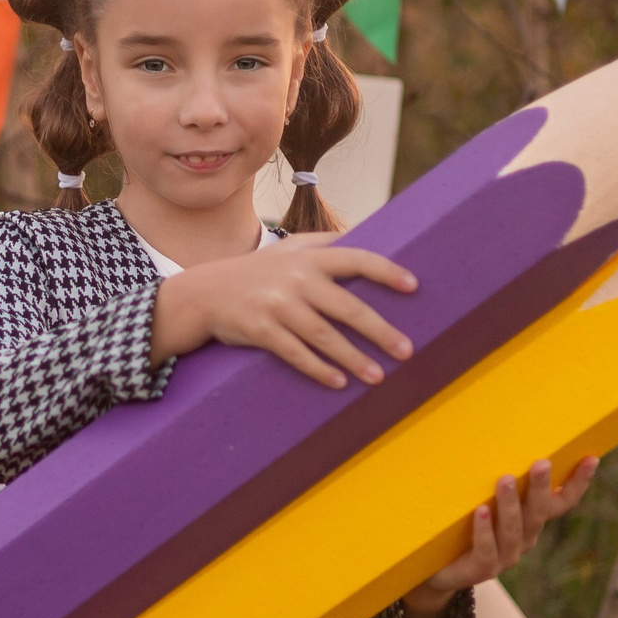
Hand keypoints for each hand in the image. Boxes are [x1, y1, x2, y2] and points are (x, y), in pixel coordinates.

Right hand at [149, 239, 416, 388]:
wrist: (203, 293)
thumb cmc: (256, 272)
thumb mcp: (287, 250)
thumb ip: (324, 243)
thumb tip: (368, 235)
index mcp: (308, 258)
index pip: (356, 259)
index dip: (386, 271)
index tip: (414, 286)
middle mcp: (295, 279)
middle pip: (347, 307)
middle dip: (380, 331)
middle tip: (407, 350)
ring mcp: (277, 305)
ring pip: (324, 336)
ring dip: (354, 358)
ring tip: (378, 376)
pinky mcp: (260, 329)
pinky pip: (295, 353)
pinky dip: (319, 369)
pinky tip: (339, 382)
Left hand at [403, 456, 598, 617]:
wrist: (438, 570)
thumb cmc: (464, 528)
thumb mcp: (486, 501)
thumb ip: (500, 482)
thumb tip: (500, 436)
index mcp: (531, 522)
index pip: (561, 503)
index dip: (578, 484)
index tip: (591, 459)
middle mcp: (524, 540)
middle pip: (539, 513)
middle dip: (541, 488)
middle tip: (541, 463)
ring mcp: (505, 557)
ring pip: (513, 530)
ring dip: (510, 504)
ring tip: (505, 479)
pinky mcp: (481, 570)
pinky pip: (486, 549)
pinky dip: (484, 530)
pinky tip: (481, 511)